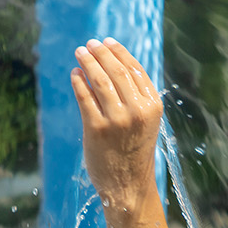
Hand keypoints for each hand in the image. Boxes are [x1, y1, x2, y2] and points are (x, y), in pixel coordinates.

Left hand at [71, 38, 161, 215]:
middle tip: (89, 44)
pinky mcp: (96, 129)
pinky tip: (75, 74)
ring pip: (100, 81)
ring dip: (88, 63)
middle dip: (101, 53)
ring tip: (80, 53)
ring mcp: (116, 120)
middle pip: (116, 71)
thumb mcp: (145, 123)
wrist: (127, 185)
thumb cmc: (133, 152)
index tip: (107, 42)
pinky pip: (85, 97)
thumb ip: (137, 97)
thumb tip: (113, 66)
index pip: (135, 70)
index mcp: (152, 107)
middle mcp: (137, 111)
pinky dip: (79, 82)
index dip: (119, 52)